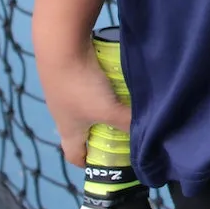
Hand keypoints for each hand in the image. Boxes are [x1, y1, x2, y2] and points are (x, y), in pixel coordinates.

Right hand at [39, 43, 131, 167]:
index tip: (106, 160)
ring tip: (122, 101)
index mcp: (68, 130)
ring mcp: (62, 91)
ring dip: (101, 106)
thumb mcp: (109, 109)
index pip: (74, 155)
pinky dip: (98, 85)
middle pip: (81, 130)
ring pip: (84, 106)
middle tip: (122, 128)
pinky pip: (85, 84)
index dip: (88, 161)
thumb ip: (128, 122)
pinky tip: (113, 78)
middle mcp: (61, 113)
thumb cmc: (82, 87)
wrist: (60, 47)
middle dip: (100, 132)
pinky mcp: (66, 71)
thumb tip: (148, 133)